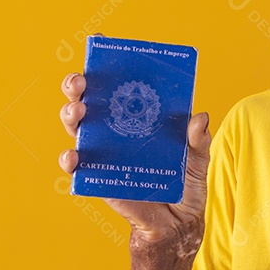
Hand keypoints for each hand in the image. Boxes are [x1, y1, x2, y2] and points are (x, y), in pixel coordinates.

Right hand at [58, 72, 211, 256]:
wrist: (178, 224)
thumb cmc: (185, 186)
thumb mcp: (197, 159)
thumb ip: (199, 140)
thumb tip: (199, 118)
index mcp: (139, 118)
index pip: (119, 87)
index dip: (105, 67)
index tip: (98, 45)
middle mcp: (117, 131)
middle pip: (90, 102)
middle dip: (78, 87)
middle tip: (79, 82)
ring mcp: (105, 154)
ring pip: (78, 128)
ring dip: (71, 116)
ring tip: (77, 110)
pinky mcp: (99, 178)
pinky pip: (78, 167)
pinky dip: (70, 160)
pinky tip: (74, 156)